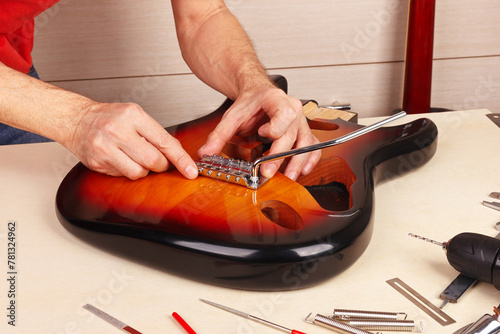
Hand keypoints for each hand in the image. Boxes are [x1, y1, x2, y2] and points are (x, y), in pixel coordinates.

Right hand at [66, 102, 198, 179]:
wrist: (76, 119)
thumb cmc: (108, 117)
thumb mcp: (135, 116)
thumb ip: (155, 133)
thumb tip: (177, 154)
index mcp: (133, 116)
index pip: (165, 142)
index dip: (181, 159)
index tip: (191, 171)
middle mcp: (118, 130)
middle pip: (153, 161)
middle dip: (160, 165)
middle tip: (156, 160)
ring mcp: (106, 147)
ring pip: (139, 172)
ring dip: (143, 170)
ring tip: (134, 157)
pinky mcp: (97, 162)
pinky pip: (123, 175)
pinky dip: (127, 171)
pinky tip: (120, 159)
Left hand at [198, 87, 320, 180]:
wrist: (258, 93)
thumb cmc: (250, 103)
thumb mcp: (232, 116)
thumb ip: (219, 135)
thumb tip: (206, 153)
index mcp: (277, 100)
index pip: (284, 115)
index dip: (274, 128)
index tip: (262, 134)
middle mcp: (294, 109)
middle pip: (292, 135)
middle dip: (280, 156)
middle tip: (267, 172)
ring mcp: (300, 121)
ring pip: (306, 143)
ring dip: (298, 161)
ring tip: (289, 176)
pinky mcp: (303, 131)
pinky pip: (312, 146)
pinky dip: (310, 158)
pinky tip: (303, 170)